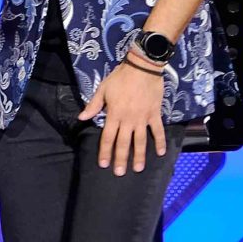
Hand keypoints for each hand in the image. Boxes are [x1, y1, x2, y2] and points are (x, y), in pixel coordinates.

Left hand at [79, 59, 166, 174]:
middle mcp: (128, 120)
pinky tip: (160, 153)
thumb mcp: (103, 89)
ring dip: (139, 156)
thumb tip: (82, 117)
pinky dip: (160, 142)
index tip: (103, 164)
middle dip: (121, 159)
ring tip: (138, 169)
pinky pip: (157, 130)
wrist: (142, 68)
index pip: (108, 138)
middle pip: (123, 143)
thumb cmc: (120, 78)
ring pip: (140, 141)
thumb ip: (93, 105)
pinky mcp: (154, 114)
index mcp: (114, 115)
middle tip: (120, 173)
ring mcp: (143, 119)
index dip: (105, 152)